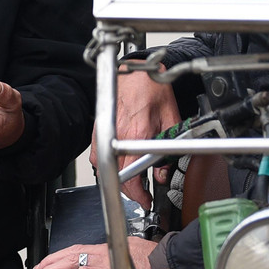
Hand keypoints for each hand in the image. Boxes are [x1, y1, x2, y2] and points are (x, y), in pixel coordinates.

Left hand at [30, 237, 159, 268]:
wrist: (161, 261)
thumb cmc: (149, 260)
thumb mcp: (127, 260)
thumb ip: (117, 264)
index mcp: (103, 249)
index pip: (75, 250)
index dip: (58, 257)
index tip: (47, 263)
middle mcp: (99, 251)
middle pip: (66, 255)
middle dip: (48, 264)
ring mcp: (100, 259)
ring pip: (68, 262)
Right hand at [100, 69, 181, 204]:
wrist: (135, 69)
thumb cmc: (152, 88)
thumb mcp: (172, 118)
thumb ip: (169, 148)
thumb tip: (164, 171)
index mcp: (137, 134)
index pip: (132, 175)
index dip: (138, 194)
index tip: (145, 200)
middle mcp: (117, 134)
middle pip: (115, 174)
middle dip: (128, 189)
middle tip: (140, 194)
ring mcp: (104, 131)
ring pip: (101, 165)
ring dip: (114, 176)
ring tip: (128, 180)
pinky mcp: (98, 126)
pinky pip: (96, 152)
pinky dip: (104, 162)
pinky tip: (115, 162)